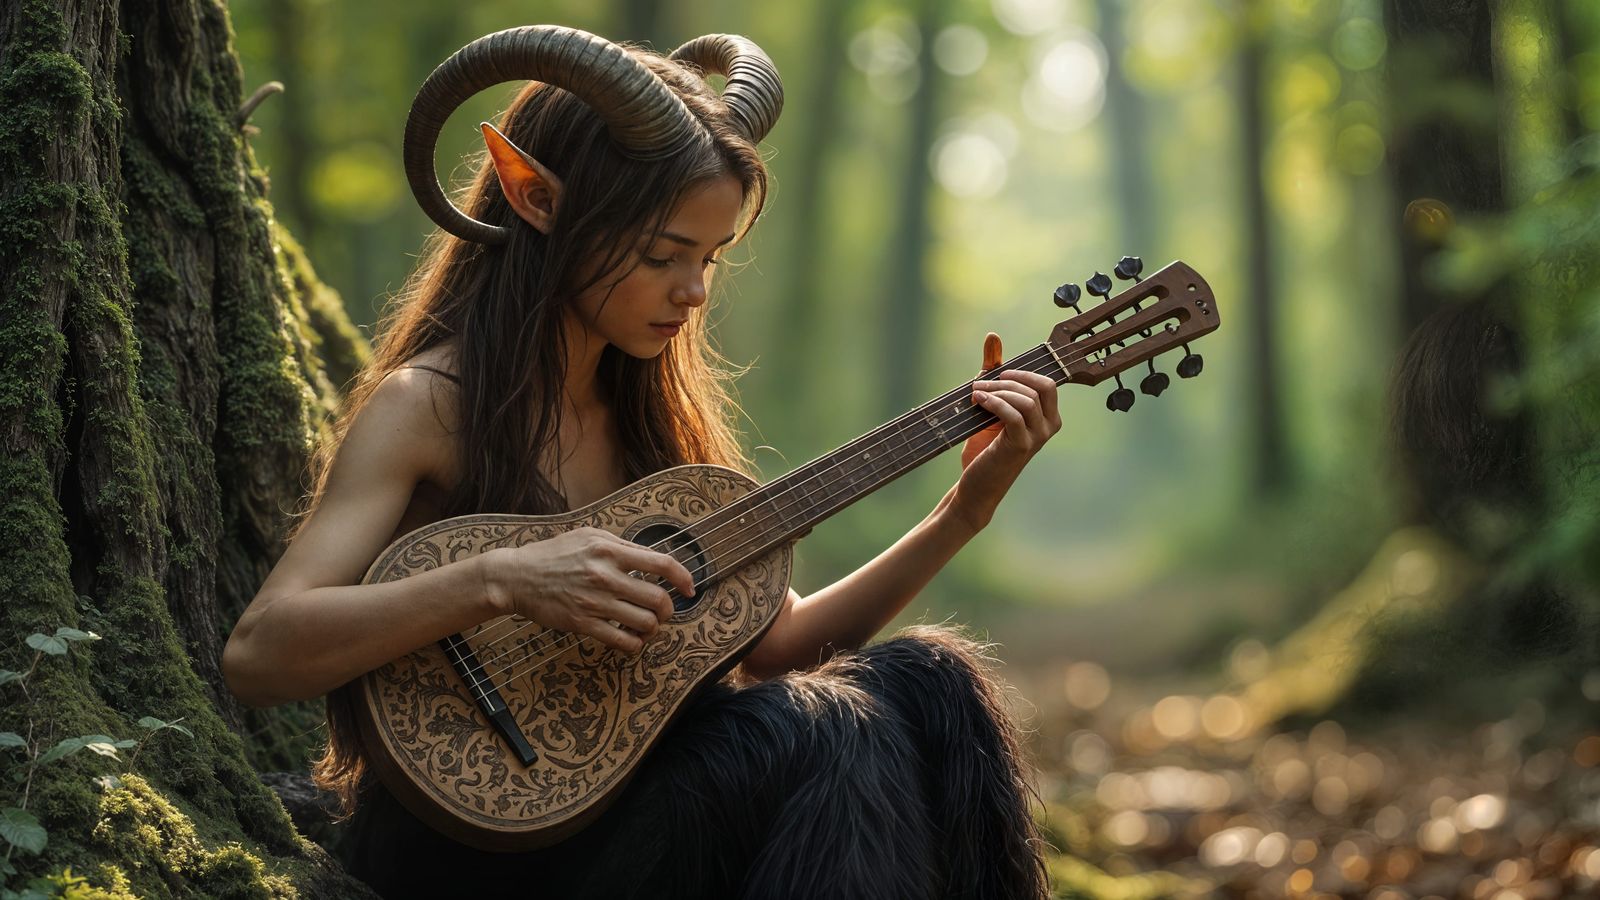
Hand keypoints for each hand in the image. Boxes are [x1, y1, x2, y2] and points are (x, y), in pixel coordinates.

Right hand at [482, 527, 695, 653]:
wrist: (516, 576)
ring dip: (653, 628)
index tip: (689, 589)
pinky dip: (635, 644)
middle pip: (658, 599)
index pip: (662, 564)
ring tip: (648, 626)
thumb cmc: (554, 554)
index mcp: (610, 550)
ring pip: (644, 623)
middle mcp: (605, 575)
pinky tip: (632, 639)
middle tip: (664, 611)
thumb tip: (655, 558)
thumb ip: (623, 546)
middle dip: (669, 609)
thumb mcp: (589, 536)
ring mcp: (594, 602)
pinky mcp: (582, 624)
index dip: (683, 578)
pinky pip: (622, 641)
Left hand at [953, 333, 1061, 529]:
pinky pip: (1013, 415)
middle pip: (1043, 387)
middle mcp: (1048, 427)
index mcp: (1047, 417)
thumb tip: (993, 337)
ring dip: (998, 390)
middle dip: (1011, 378)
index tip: (996, 373)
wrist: (976, 484)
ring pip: (1027, 400)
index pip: (1046, 383)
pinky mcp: (1020, 447)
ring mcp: (1037, 438)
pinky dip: (994, 403)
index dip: (1022, 372)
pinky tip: (977, 400)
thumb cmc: (984, 447)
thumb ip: (994, 373)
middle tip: (983, 382)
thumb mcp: (990, 404)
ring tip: (976, 392)